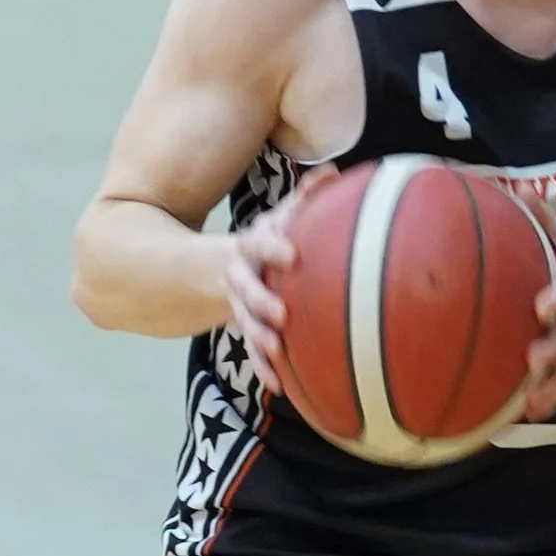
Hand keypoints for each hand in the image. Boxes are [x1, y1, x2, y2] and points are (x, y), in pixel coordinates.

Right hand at [220, 207, 294, 396]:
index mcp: (250, 247)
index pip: (259, 244)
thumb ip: (305, 198)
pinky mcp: (245, 328)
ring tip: (277, 350)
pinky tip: (278, 385)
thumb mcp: (281, 217)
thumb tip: (332, 170)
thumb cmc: (268, 241)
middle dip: (260, 300)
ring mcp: (239, 305)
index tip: (293, 255)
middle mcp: (240, 276)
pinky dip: (263, 367)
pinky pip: (251, 349)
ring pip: (245, 322)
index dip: (273, 249)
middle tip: (281, 313)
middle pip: (245, 288)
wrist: (223, 268)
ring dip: (260, 337)